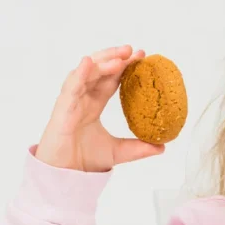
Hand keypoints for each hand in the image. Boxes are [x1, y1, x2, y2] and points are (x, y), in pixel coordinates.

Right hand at [35, 46, 164, 171]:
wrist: (65, 175)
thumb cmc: (83, 160)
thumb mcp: (118, 152)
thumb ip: (138, 148)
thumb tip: (162, 147)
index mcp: (94, 105)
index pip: (111, 80)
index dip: (124, 67)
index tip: (140, 56)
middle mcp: (82, 99)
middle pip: (98, 71)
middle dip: (114, 57)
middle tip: (132, 49)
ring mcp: (71, 101)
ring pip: (85, 74)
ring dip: (101, 63)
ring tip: (119, 56)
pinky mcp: (61, 109)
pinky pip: (70, 87)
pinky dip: (78, 74)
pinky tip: (88, 63)